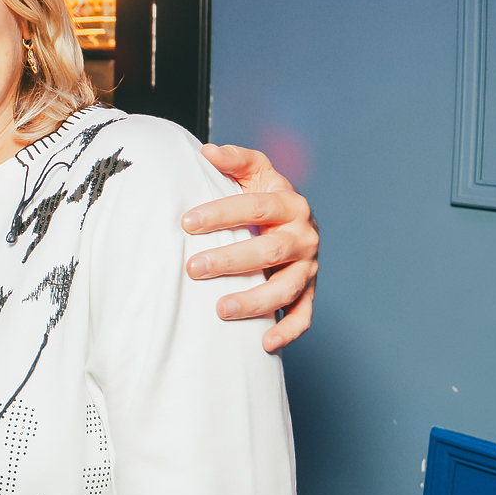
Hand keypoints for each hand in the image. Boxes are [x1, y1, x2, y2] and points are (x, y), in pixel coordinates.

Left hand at [185, 144, 318, 351]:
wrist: (293, 221)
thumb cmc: (266, 196)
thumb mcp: (255, 172)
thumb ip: (235, 160)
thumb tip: (209, 151)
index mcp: (289, 204)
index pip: (255, 207)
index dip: (221, 214)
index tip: (187, 223)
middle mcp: (304, 236)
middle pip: (269, 250)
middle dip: (230, 261)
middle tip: (193, 268)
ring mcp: (308, 267)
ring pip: (286, 287)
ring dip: (254, 300)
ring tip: (220, 309)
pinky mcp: (308, 292)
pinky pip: (302, 315)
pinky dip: (287, 330)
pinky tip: (264, 343)